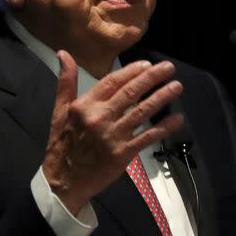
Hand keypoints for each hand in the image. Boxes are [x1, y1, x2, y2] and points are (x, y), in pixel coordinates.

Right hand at [42, 50, 183, 213]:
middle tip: (168, 68)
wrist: (63, 182)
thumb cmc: (63, 145)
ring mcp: (112, 136)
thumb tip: (64, 54)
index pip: (112, 82)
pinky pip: (147, 137)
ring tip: (177, 87)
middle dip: (152, 78)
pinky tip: (177, 119)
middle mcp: (99, 118)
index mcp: (85, 106)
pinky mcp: (122, 154)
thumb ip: (65, 81)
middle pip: (130, 93)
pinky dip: (163, 128)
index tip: (147, 64)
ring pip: (142, 112)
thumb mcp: (59, 111)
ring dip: (161, 98)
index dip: (132, 71)